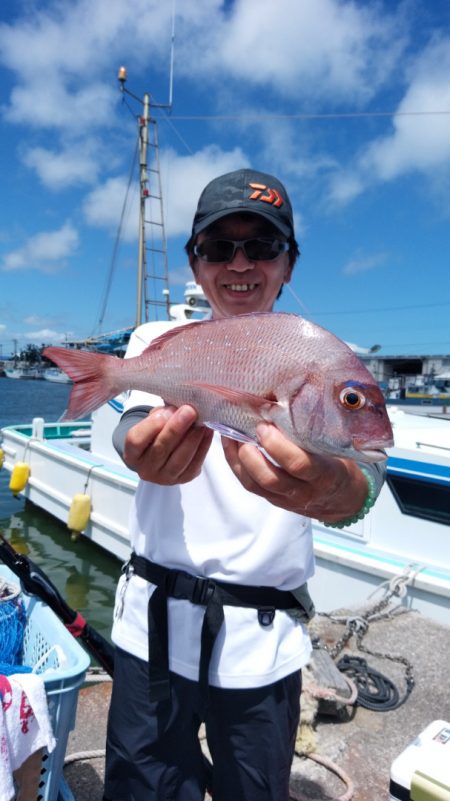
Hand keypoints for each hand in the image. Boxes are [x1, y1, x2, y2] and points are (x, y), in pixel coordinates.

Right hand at [123, 405, 212, 484]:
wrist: (166, 448)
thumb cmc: (158, 430)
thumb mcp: (154, 419)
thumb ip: (162, 414)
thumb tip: (178, 409)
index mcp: (132, 453)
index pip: (136, 441)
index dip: (152, 425)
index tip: (168, 410)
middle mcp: (146, 469)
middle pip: (160, 449)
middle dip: (176, 428)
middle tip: (190, 411)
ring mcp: (164, 478)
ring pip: (179, 459)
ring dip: (192, 439)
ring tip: (200, 422)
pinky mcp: (183, 479)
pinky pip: (194, 464)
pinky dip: (203, 447)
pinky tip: (207, 432)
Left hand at [221, 422, 367, 521]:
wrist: (343, 500)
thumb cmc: (339, 465)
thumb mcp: (334, 450)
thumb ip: (314, 435)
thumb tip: (284, 403)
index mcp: (324, 475)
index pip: (300, 465)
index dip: (278, 446)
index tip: (266, 426)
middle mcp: (304, 491)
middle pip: (271, 479)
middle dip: (252, 454)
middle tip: (243, 429)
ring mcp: (286, 499)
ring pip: (254, 484)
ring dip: (238, 458)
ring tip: (230, 433)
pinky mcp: (273, 500)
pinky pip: (249, 485)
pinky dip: (235, 464)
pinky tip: (230, 444)